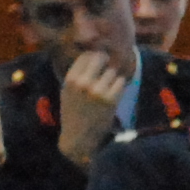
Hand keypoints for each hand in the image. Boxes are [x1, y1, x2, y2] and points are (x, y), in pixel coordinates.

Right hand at [57, 49, 130, 166]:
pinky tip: (115, 91)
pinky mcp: (111, 100)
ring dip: (114, 75)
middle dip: (106, 61)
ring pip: (113, 70)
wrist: (79, 137)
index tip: (99, 62)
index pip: (86, 55)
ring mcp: (98, 91)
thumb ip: (78, 74)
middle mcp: (83, 83)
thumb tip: (93, 53)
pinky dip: (121, 84)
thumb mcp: (68, 91)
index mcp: (70, 80)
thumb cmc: (73, 112)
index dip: (95, 56)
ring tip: (109, 84)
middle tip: (108, 68)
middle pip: (101, 57)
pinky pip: (121, 82)